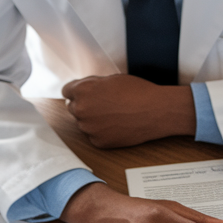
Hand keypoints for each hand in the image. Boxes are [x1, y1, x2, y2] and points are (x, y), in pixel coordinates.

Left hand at [61, 75, 196, 147]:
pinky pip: (94, 136)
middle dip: (85, 105)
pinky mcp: (99, 142)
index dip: (77, 91)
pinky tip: (116, 125)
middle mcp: (81, 110)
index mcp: (82, 91)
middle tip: (103, 105)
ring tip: (113, 115)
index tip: (84, 94)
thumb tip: (83, 90)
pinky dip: (102, 132)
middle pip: (73, 108)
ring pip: (83, 123)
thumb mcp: (111, 79)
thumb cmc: (137, 92)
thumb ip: (92, 85)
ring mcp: (89, 128)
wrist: (155, 111)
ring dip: (93, 120)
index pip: (66, 91)